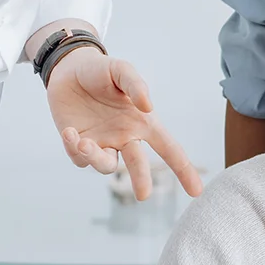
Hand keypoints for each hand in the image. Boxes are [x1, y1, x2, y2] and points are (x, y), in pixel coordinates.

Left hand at [47, 47, 203, 199]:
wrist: (67, 70)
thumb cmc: (100, 70)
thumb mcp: (121, 70)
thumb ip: (136, 85)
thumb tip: (148, 106)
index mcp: (142, 123)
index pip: (169, 148)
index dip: (184, 170)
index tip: (197, 192)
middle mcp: (125, 137)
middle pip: (138, 165)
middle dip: (142, 179)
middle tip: (143, 195)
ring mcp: (102, 143)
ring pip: (106, 165)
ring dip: (97, 158)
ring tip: (84, 143)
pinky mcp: (78, 145)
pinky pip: (79, 158)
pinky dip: (74, 148)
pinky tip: (69, 131)